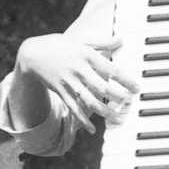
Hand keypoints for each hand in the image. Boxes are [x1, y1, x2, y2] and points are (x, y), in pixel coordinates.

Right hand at [11, 33, 135, 133]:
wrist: (32, 54)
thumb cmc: (60, 45)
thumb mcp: (81, 40)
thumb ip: (102, 42)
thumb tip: (121, 38)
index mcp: (87, 55)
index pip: (110, 69)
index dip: (125, 80)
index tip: (136, 88)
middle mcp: (79, 69)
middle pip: (102, 87)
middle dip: (117, 97)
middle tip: (129, 103)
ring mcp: (69, 82)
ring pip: (89, 101)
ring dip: (105, 111)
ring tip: (118, 118)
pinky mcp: (61, 91)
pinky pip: (73, 108)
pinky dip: (82, 120)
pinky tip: (92, 129)